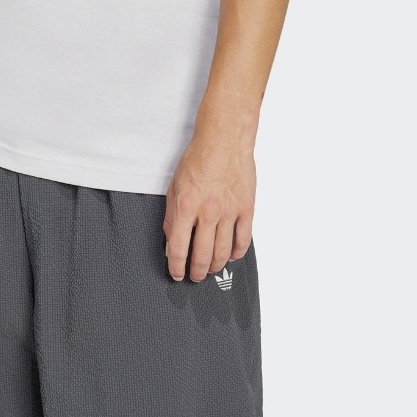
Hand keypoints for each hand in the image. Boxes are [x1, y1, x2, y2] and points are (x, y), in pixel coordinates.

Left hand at [163, 126, 255, 281]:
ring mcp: (229, 212)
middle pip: (202, 256)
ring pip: (223, 253)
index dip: (176, 266)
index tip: (176, 273)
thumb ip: (172, 215)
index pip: (178, 248)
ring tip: (210, 269)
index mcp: (186, 206)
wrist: (223, 140)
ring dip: (215, 266)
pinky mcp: (246, 209)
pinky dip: (237, 253)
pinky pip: (243, 240)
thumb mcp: (174, 186)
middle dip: (196, 272)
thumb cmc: (198, 159)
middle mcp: (208, 212)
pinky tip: (231, 256)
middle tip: (194, 276)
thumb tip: (170, 239)